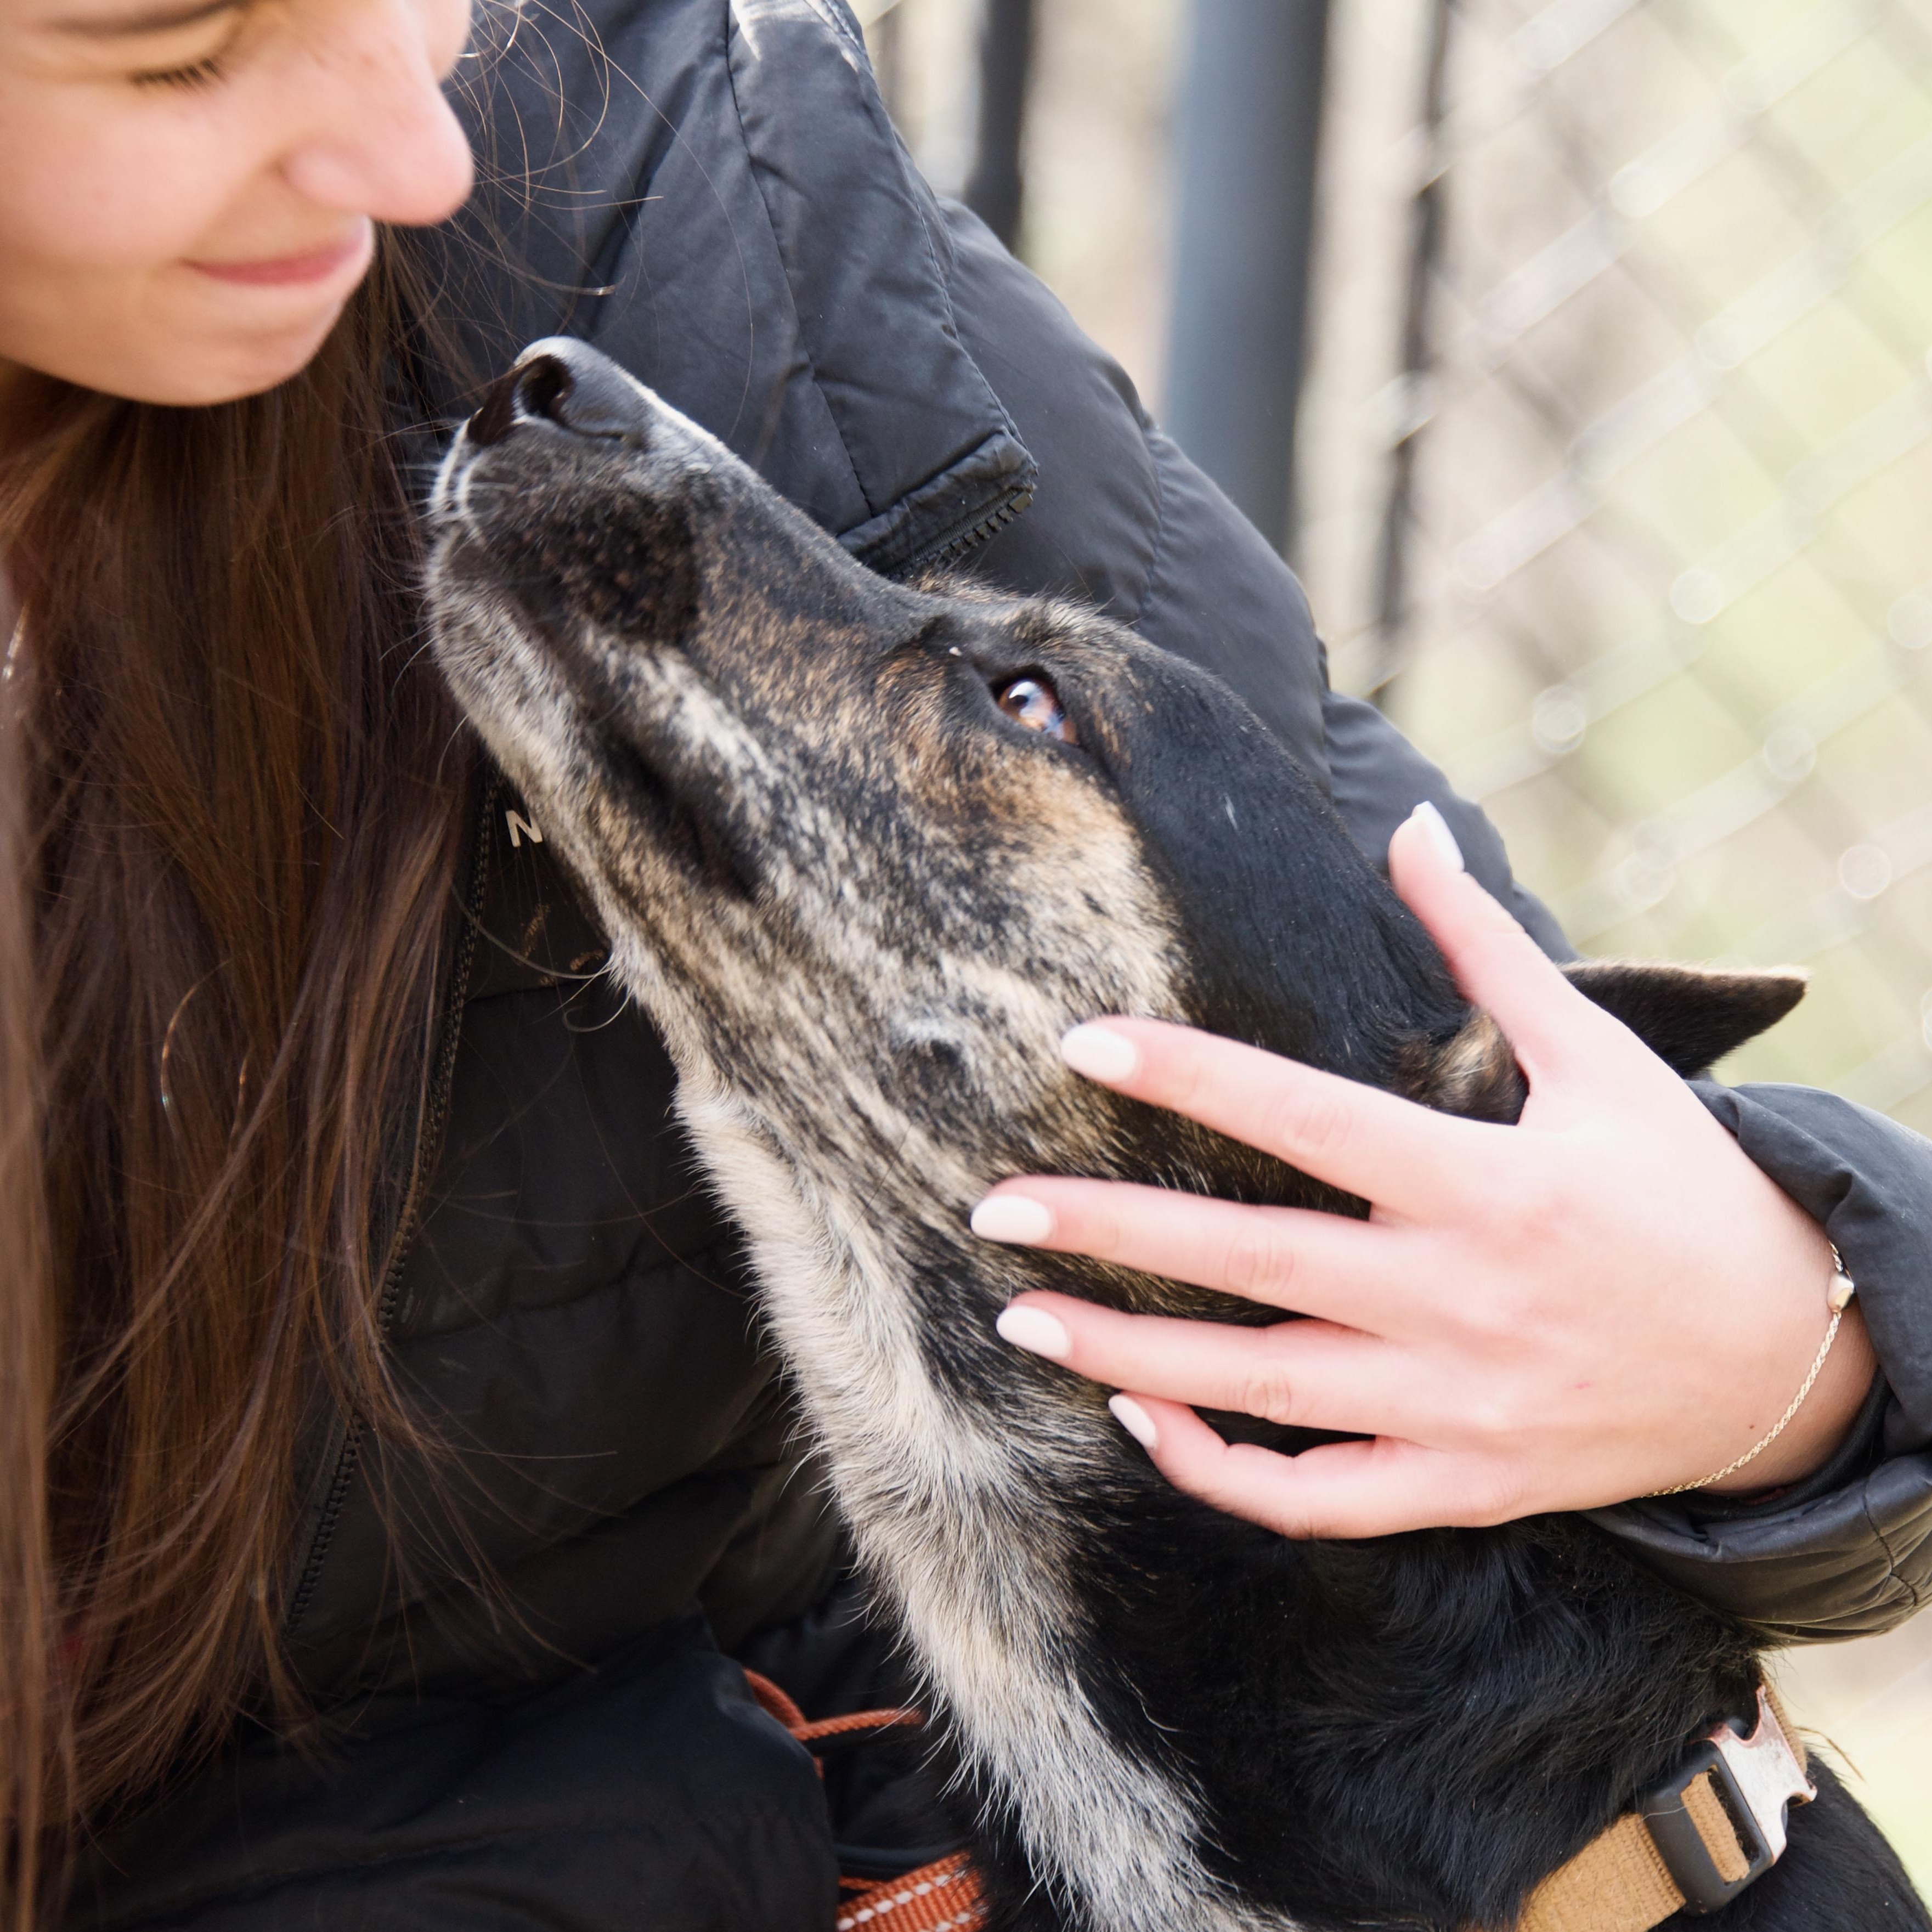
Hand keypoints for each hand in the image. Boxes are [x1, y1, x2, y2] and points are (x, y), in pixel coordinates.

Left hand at [971, 806, 1875, 1537]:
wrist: (1791, 1359)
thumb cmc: (1683, 1190)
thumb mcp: (1601, 1059)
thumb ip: (1487, 948)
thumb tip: (1412, 829)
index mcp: (1488, 1183)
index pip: (1306, 1118)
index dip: (1189, 1075)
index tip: (1082, 1042)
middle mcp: (1461, 1298)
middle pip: (1251, 1263)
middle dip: (1109, 1233)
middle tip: (993, 1209)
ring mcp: (1456, 1406)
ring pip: (1259, 1391)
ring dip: (1127, 1357)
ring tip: (1023, 1319)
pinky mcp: (1462, 1484)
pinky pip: (1319, 1498)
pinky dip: (1223, 1473)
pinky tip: (1145, 1422)